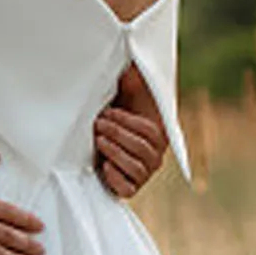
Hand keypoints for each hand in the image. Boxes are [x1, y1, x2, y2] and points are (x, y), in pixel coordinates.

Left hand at [95, 64, 167, 197]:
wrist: (97, 140)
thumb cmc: (113, 114)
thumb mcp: (123, 94)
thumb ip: (129, 79)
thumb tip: (128, 64)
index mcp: (158, 135)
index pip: (151, 131)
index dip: (129, 122)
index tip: (108, 111)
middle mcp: (154, 156)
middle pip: (142, 148)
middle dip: (118, 134)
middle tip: (98, 124)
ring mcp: (143, 174)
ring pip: (135, 167)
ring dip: (115, 152)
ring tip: (98, 141)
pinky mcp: (129, 188)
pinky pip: (127, 190)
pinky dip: (115, 178)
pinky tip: (103, 165)